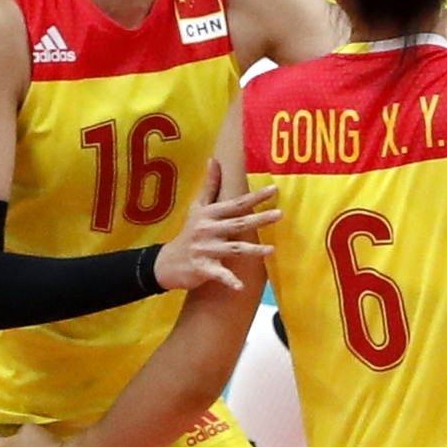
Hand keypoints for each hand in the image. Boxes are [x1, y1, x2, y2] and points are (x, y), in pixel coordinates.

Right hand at [154, 174, 273, 294]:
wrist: (167, 262)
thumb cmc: (188, 233)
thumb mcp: (197, 208)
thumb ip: (209, 186)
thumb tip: (214, 159)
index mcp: (209, 215)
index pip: (235, 204)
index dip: (254, 197)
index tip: (274, 189)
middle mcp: (208, 230)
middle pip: (237, 224)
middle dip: (258, 219)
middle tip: (280, 214)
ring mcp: (205, 249)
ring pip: (232, 249)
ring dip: (252, 250)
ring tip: (271, 250)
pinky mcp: (202, 268)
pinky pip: (219, 275)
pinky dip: (229, 281)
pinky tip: (241, 286)